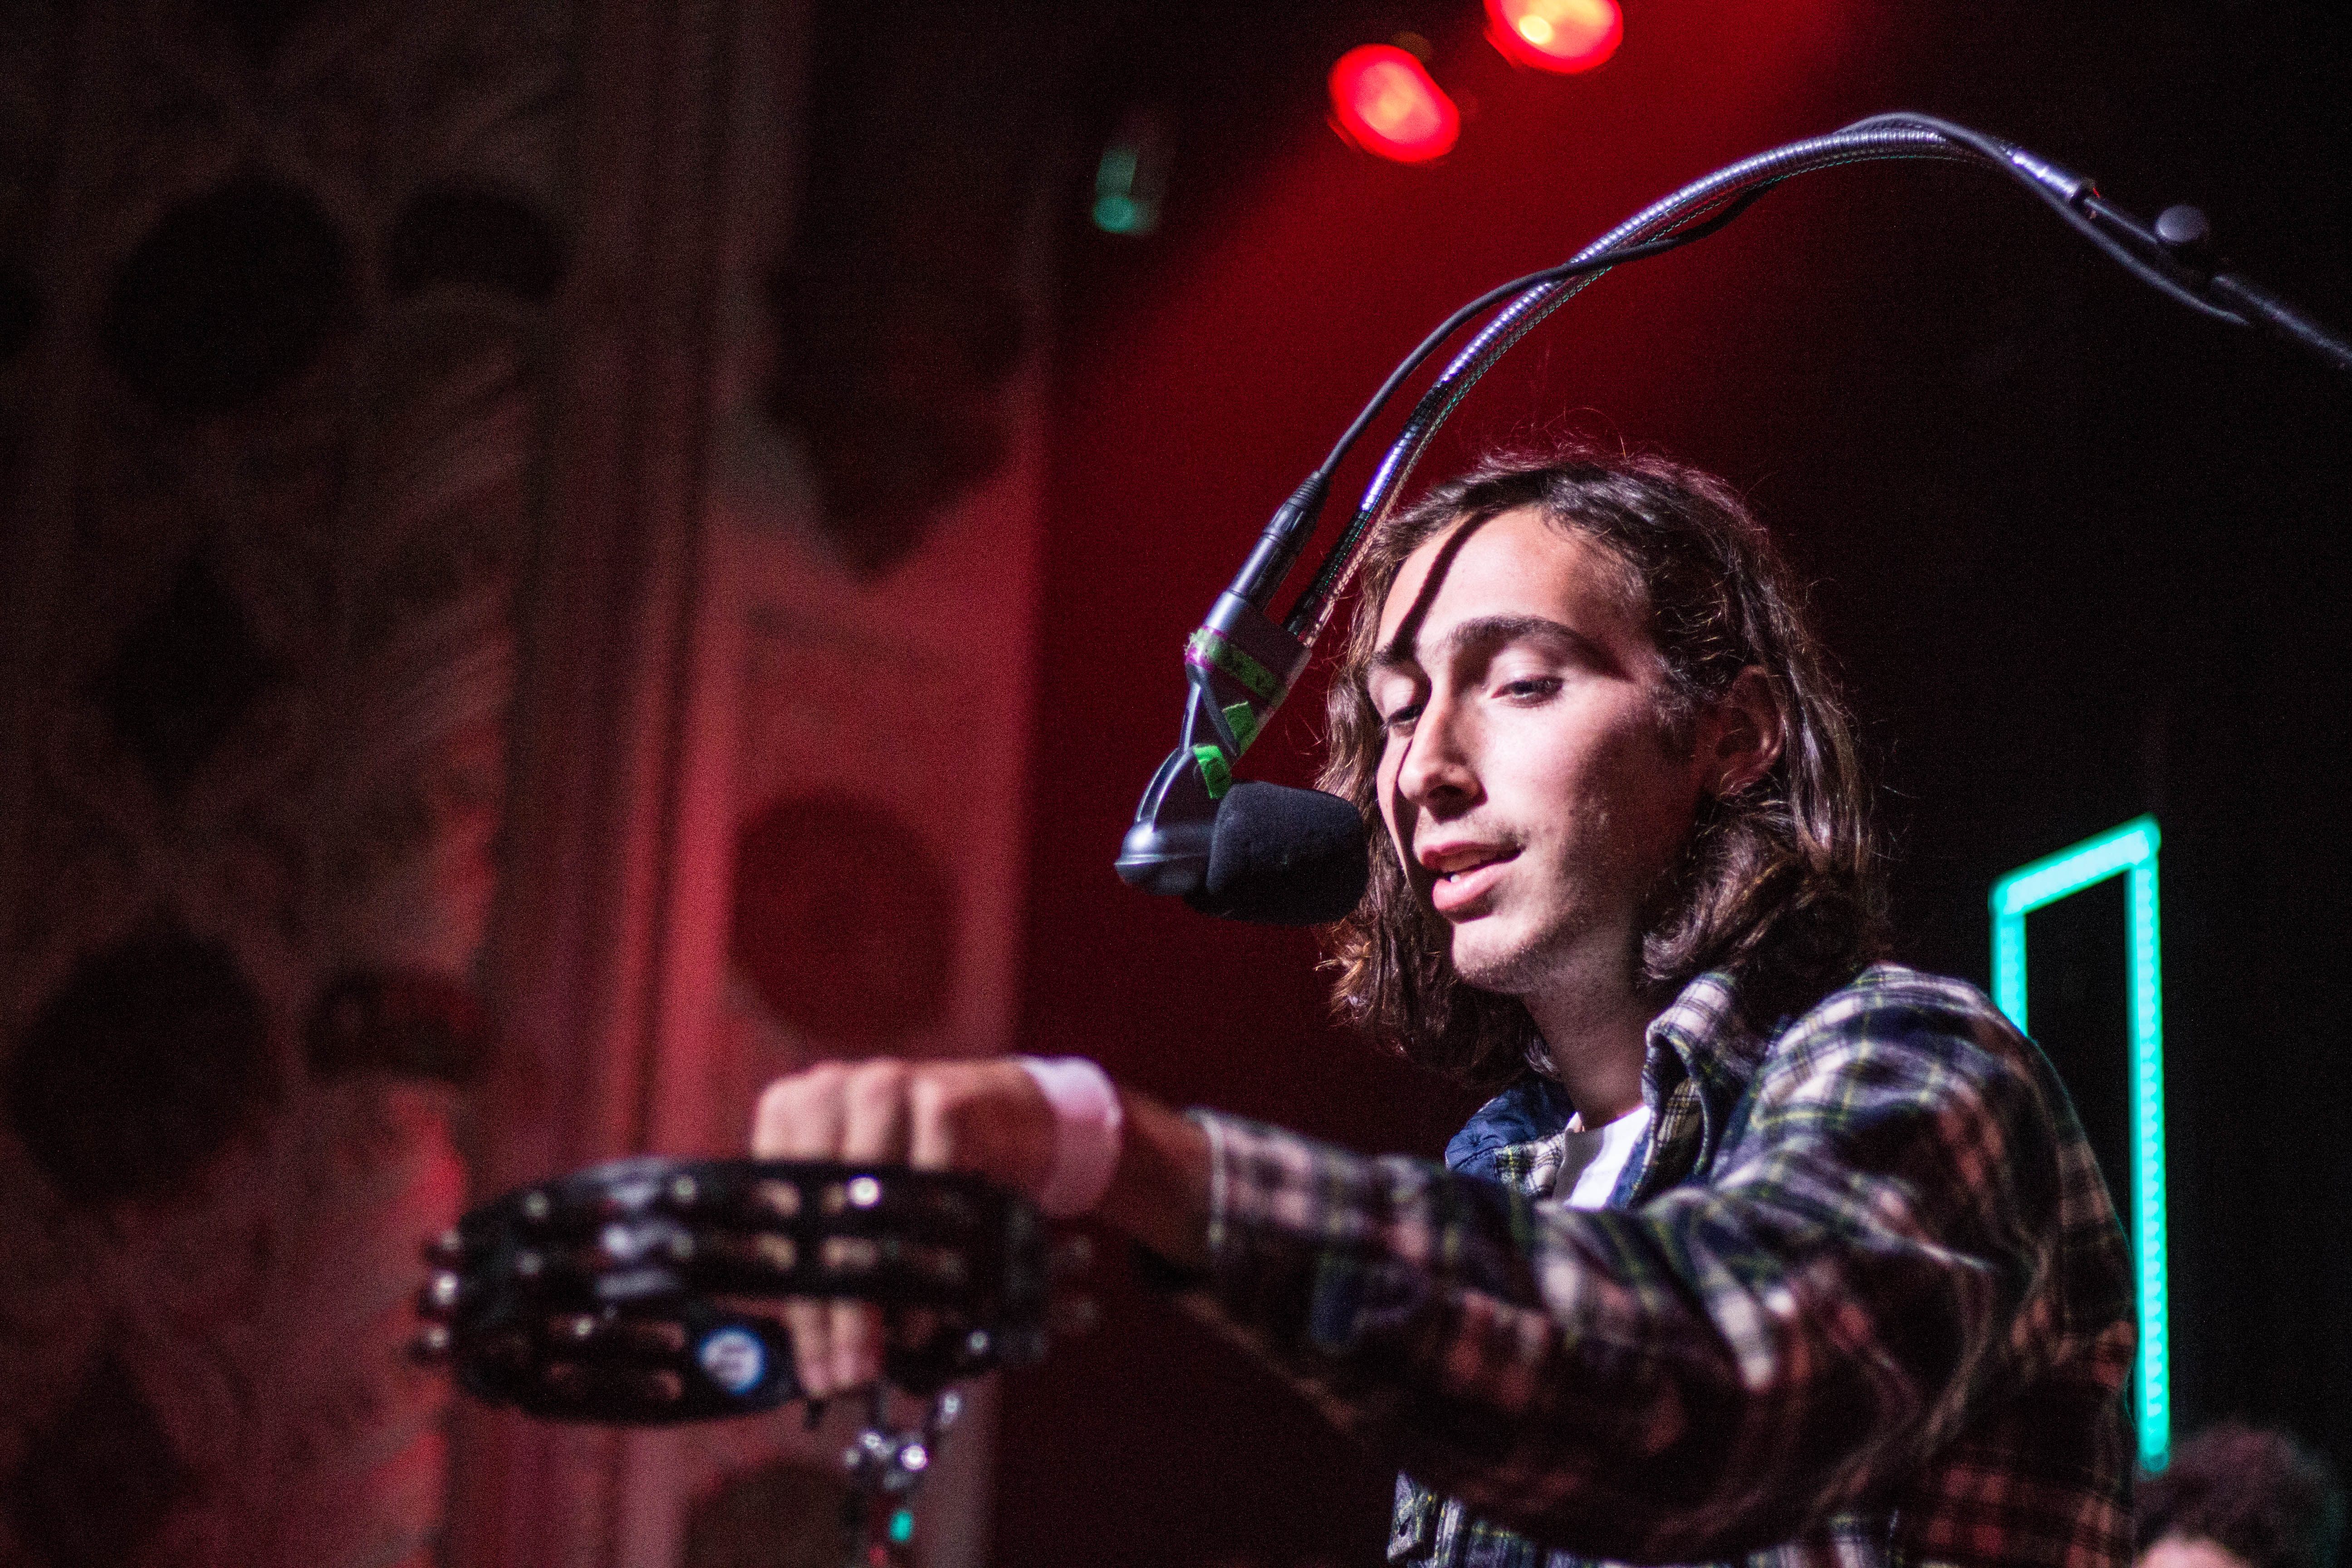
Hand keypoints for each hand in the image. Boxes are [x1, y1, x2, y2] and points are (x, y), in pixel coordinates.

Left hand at [751, 1058, 1056, 1396]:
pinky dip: (928, 1256)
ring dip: (872, 1293)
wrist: (999, 1108)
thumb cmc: (915, 1160)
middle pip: (816, 1216)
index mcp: (791, 1111)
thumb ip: (827, 1245)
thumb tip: (810, 1348)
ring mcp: (884, 1086)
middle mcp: (829, 1091)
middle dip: (829, 1309)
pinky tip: (928, 1305)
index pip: (774, 1215)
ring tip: (880, 1350)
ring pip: (867, 1210)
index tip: (809, 1361)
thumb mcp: (859, 1185)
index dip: (789, 1297)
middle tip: (844, 1372)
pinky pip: (930, 1190)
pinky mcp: (941, 1099)